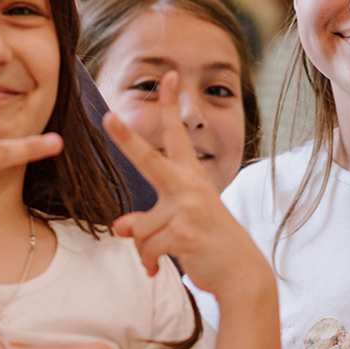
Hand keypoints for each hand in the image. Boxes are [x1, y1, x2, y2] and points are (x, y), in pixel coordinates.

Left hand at [102, 72, 272, 298]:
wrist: (241, 272)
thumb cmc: (208, 242)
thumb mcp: (180, 222)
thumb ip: (149, 219)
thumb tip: (119, 228)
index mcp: (191, 176)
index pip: (177, 135)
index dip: (172, 105)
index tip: (169, 76)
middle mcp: (189, 187)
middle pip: (149, 160)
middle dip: (127, 138)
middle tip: (108, 118)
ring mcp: (188, 209)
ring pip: (138, 228)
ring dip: (144, 249)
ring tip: (161, 255)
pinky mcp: (184, 234)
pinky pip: (146, 248)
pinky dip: (149, 262)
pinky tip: (162, 268)